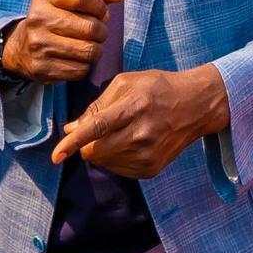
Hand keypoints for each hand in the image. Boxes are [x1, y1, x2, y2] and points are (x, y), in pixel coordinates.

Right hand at [1, 0, 135, 82]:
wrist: (21, 48)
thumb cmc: (56, 18)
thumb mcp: (74, 0)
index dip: (99, 7)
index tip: (101, 13)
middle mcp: (38, 18)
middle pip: (90, 27)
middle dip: (101, 32)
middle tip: (97, 33)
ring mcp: (39, 45)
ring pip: (89, 51)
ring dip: (95, 50)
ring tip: (89, 45)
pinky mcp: (42, 68)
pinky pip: (80, 70)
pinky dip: (84, 66)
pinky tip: (76, 59)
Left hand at [50, 65, 229, 178]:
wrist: (196, 106)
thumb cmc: (157, 88)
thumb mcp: (127, 83)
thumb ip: (97, 105)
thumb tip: (70, 130)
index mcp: (134, 107)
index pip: (97, 128)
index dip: (73, 142)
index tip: (56, 156)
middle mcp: (142, 134)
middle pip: (95, 151)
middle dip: (85, 144)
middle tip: (95, 130)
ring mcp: (148, 155)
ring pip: (104, 161)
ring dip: (102, 149)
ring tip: (123, 130)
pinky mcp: (151, 169)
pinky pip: (117, 169)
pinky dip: (115, 157)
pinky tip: (131, 141)